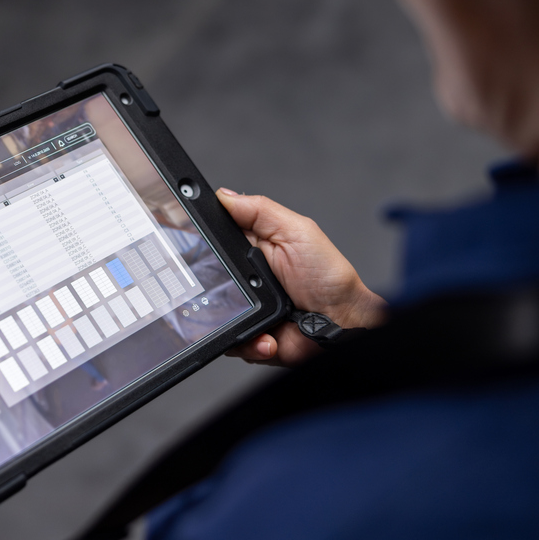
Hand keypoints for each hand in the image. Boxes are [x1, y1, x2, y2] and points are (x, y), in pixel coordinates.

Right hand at [217, 189, 387, 366]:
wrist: (344, 323)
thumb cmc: (329, 276)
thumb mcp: (297, 231)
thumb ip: (260, 211)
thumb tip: (224, 196)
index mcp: (252, 247)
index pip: (215, 238)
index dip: (202, 240)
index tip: (194, 242)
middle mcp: (244, 277)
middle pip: (207, 278)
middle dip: (213, 284)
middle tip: (238, 285)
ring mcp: (245, 307)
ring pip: (214, 313)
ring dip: (231, 317)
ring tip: (260, 316)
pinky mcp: (250, 335)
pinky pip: (232, 342)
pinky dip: (249, 343)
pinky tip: (268, 337)